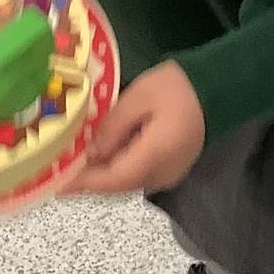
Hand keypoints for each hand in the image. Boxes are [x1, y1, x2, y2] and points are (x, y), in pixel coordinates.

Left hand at [68, 60, 205, 194]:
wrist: (218, 88)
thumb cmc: (179, 87)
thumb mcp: (140, 96)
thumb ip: (113, 126)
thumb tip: (90, 152)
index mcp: (156, 154)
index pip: (113, 178)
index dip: (83, 182)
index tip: (55, 183)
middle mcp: (162, 173)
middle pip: (117, 186)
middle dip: (86, 181)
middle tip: (56, 173)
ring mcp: (167, 175)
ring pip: (125, 184)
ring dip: (99, 177)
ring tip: (72, 165)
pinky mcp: (169, 169)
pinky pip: (135, 176)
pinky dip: (114, 171)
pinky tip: (99, 158)